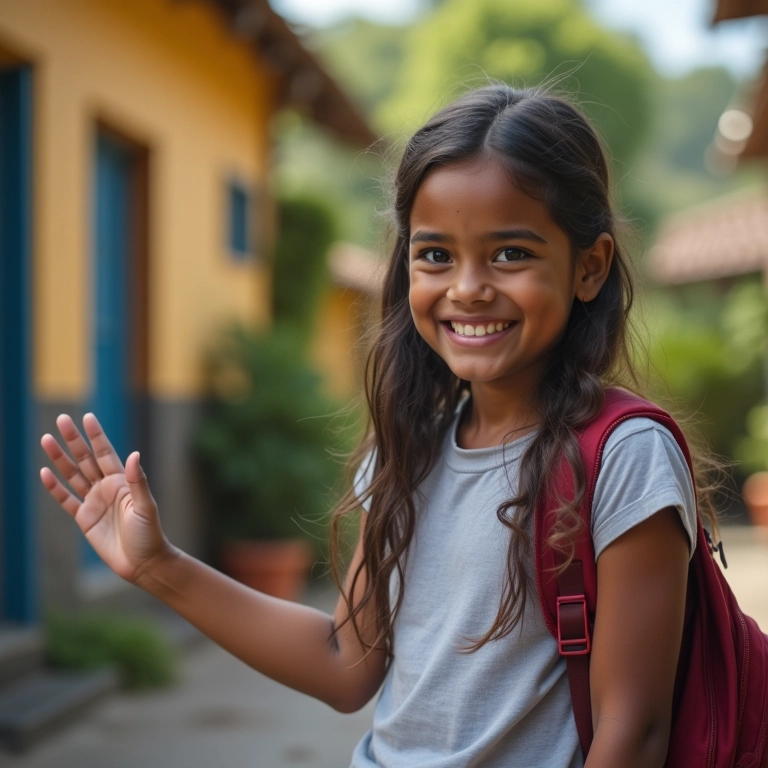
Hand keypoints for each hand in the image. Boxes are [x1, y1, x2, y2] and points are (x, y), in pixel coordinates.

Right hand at [40, 413, 173, 583]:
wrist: (143, 562)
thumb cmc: (149, 534)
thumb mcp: (146, 506)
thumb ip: (139, 482)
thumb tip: (134, 455)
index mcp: (123, 481)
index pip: (106, 453)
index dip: (96, 436)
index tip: (87, 417)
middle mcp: (107, 488)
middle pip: (86, 459)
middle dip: (74, 440)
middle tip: (61, 419)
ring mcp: (94, 502)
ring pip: (73, 475)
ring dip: (60, 458)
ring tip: (46, 439)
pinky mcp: (84, 519)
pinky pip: (66, 500)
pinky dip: (55, 487)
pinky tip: (45, 472)